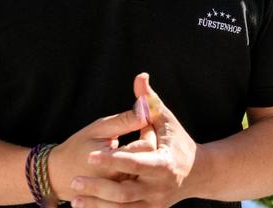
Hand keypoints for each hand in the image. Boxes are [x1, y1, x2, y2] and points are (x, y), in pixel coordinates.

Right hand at [47, 91, 150, 201]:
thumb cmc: (78, 148)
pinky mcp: (121, 197)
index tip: (143, 120)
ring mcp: (121, 191)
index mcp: (113, 164)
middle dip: (149, 142)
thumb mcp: (97, 129)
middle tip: (143, 130)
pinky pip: (139, 180)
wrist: (59, 175)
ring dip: (145, 156)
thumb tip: (144, 110)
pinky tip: (131, 160)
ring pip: (146, 172)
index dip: (148, 130)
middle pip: (150, 161)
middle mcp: (120, 181)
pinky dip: (139, 169)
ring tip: (134, 146)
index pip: (147, 147)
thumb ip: (123, 121)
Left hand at [71, 73, 198, 207]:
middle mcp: (159, 187)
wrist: (198, 175)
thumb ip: (149, 102)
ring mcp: (154, 204)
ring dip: (97, 206)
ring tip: (73, 199)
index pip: (135, 162)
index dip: (112, 160)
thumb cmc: (177, 142)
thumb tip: (140, 77)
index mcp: (163, 163)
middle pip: (125, 191)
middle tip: (75, 181)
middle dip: (99, 188)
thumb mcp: (165, 121)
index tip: (91, 155)